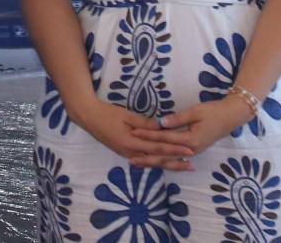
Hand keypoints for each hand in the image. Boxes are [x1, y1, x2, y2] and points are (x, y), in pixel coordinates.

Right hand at [71, 93, 185, 168]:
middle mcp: (130, 152)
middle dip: (175, 162)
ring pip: (151, 162)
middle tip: (191, 165)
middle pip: (157, 159)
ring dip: (168, 164)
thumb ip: (144, 123)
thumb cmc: (106, 113)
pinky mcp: (125, 152)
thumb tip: (162, 127)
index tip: (189, 150)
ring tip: (182, 166)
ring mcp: (127, 154)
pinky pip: (144, 160)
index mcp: (131, 142)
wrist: (88, 117)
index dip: (174, 149)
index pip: (158, 147)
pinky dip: (156, 162)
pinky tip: (164, 163)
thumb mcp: (126, 115)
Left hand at [145, 94, 255, 161]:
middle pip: (165, 156)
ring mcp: (193, 152)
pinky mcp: (194, 150)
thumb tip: (160, 123)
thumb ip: (177, 119)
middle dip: (147, 158)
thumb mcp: (195, 112)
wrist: (231, 117)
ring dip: (154, 162)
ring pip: (170, 159)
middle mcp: (191, 150)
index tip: (134, 133)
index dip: (148, 135)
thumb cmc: (213, 112)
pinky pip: (175, 158)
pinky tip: (155, 162)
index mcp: (190, 140)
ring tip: (139, 163)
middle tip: (130, 160)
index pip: (164, 139)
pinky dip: (164, 160)